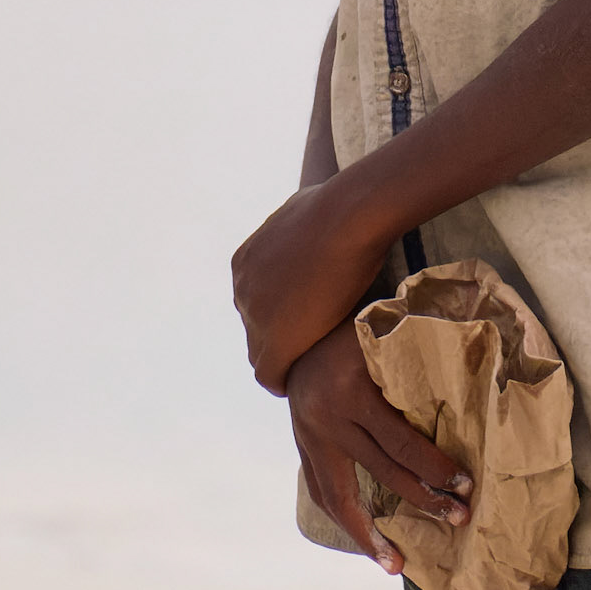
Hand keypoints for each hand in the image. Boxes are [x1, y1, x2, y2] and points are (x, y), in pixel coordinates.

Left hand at [231, 178, 383, 393]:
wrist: (348, 217)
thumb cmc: (339, 206)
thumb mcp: (307, 209)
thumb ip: (302, 227)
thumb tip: (324, 217)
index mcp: (245, 260)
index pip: (254, 299)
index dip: (279, 311)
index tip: (303, 316)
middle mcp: (242, 288)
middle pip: (254, 326)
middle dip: (277, 334)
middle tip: (309, 341)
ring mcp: (256, 315)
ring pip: (260, 351)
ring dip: (282, 357)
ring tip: (306, 364)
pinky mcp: (275, 341)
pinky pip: (270, 374)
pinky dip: (281, 381)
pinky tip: (296, 383)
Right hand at [289, 320, 472, 574]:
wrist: (297, 326)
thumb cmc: (355, 325)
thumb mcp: (383, 333)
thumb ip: (414, 362)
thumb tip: (470, 383)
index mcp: (352, 390)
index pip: (400, 442)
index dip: (434, 467)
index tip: (465, 484)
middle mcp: (328, 418)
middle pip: (381, 472)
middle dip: (422, 499)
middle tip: (458, 518)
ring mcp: (310, 436)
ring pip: (341, 497)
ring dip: (369, 535)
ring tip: (394, 565)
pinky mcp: (302, 445)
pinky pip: (320, 492)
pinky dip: (342, 519)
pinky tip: (363, 541)